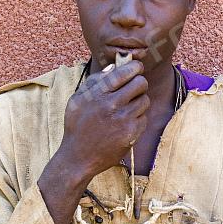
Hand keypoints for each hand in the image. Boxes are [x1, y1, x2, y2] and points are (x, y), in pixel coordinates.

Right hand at [56, 58, 149, 181]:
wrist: (78, 157)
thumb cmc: (77, 126)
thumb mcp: (77, 100)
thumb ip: (95, 81)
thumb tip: (115, 66)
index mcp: (97, 94)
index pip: (124, 72)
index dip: (134, 67)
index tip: (137, 68)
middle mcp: (111, 105)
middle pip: (140, 83)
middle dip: (139, 83)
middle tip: (135, 88)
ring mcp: (123, 120)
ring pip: (145, 100)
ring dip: (139, 101)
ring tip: (128, 107)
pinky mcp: (131, 133)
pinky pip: (144, 118)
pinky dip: (138, 118)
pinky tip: (126, 122)